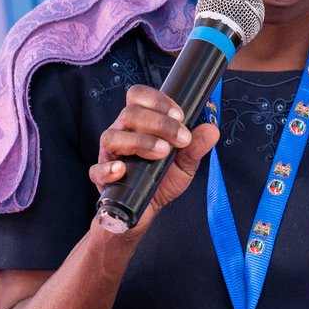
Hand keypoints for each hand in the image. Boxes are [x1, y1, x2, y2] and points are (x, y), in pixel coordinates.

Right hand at [87, 85, 219, 235]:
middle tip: (182, 139)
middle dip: (159, 124)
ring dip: (140, 141)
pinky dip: (108, 169)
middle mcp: (121, 132)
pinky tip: (122, 170)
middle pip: (130, 114)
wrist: (147, 211)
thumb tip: (212, 130)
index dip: (158, 101)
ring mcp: (109, 154)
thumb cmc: (162, 180)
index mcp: (139, 123)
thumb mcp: (184, 164)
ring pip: (112, 137)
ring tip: (162, 152)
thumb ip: (196, 147)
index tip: (180, 116)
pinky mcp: (101, 177)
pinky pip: (97, 169)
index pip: (139, 97)